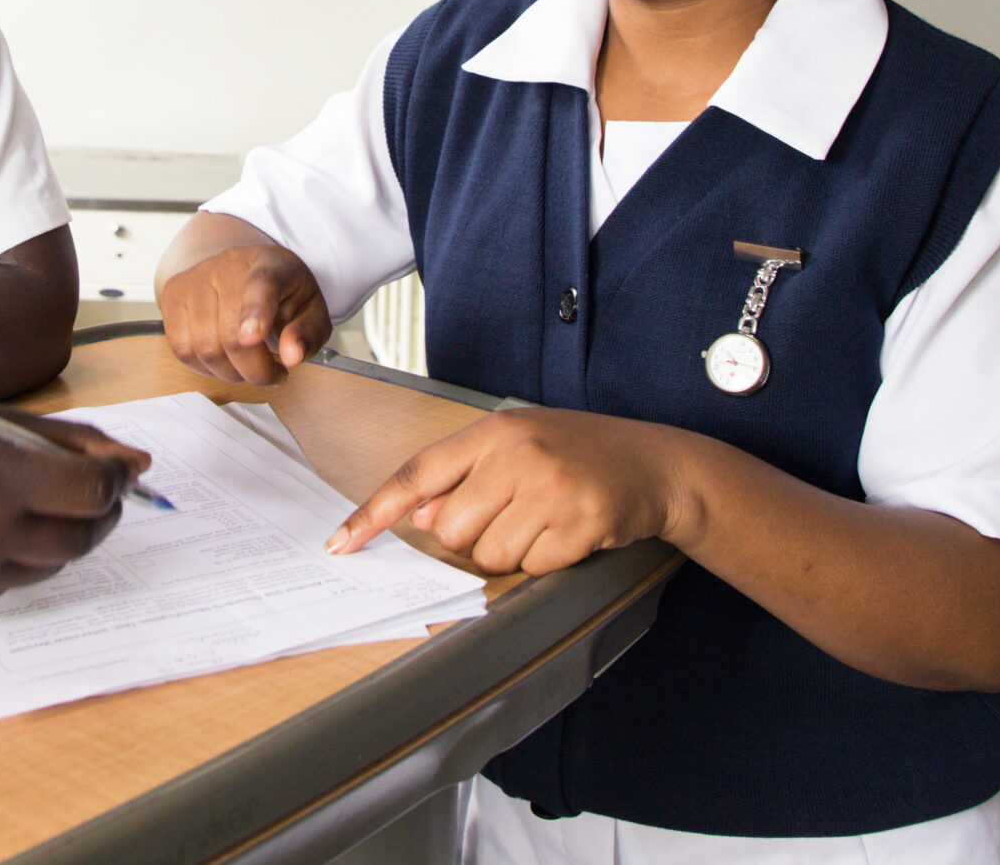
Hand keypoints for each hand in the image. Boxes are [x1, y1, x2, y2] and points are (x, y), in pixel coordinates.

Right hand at [0, 411, 151, 609]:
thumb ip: (65, 441)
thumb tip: (136, 461)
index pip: (89, 491)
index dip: (114, 480)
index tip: (118, 471)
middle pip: (79, 538)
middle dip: (100, 515)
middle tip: (97, 495)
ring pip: (51, 566)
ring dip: (61, 537)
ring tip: (43, 508)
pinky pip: (13, 583)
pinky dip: (19, 558)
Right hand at [161, 242, 332, 384]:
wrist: (246, 271)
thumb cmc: (282, 294)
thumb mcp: (311, 310)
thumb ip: (307, 333)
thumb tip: (291, 356)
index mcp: (272, 263)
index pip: (261, 284)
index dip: (256, 312)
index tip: (252, 338)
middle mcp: (228, 265)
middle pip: (231, 333)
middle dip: (255, 370)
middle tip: (272, 373)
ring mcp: (196, 278)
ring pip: (204, 347)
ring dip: (230, 372)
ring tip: (249, 365)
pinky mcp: (174, 294)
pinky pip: (181, 347)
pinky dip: (204, 366)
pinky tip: (223, 360)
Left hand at [327, 409, 675, 575]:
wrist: (657, 463)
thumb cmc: (579, 454)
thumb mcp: (519, 448)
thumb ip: (465, 477)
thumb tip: (420, 519)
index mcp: (494, 432)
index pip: (418, 474)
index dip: (375, 512)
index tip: (342, 542)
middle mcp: (518, 455)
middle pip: (451, 530)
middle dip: (472, 538)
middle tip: (512, 517)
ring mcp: (551, 489)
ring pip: (490, 555)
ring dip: (513, 552)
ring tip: (546, 520)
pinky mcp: (581, 523)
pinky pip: (534, 567)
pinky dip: (547, 560)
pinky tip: (570, 532)